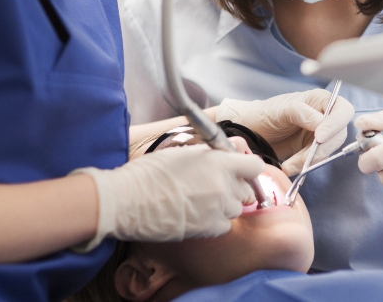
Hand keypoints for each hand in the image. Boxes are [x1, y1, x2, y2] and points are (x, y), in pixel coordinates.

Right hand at [71, 144, 264, 249]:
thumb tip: (219, 156)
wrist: (128, 201)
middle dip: (235, 187)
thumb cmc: (148, 173)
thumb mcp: (181, 152)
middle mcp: (224, 186)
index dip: (247, 167)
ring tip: (203, 202)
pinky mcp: (209, 229)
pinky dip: (216, 222)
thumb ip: (207, 155)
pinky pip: (225, 226)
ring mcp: (218, 209)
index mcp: (219, 163)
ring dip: (225, 206)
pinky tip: (198, 216)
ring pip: (236, 209)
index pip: (255, 166)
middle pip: (246, 189)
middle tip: (216, 187)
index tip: (240, 170)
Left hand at [216, 89, 354, 174]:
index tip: (319, 137)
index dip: (335, 125)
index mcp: (322, 100)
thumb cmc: (266, 113)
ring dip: (311, 160)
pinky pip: (316, 160)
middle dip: (322, 149)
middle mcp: (325, 117)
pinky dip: (304, 166)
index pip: (342, 111)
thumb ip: (303, 113)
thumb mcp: (283, 109)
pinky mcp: (312, 151)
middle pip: (339, 135)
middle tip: (304, 158)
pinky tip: (289, 166)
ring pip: (328, 151)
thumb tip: (322, 124)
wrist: (252, 131)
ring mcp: (320, 135)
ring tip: (290, 164)